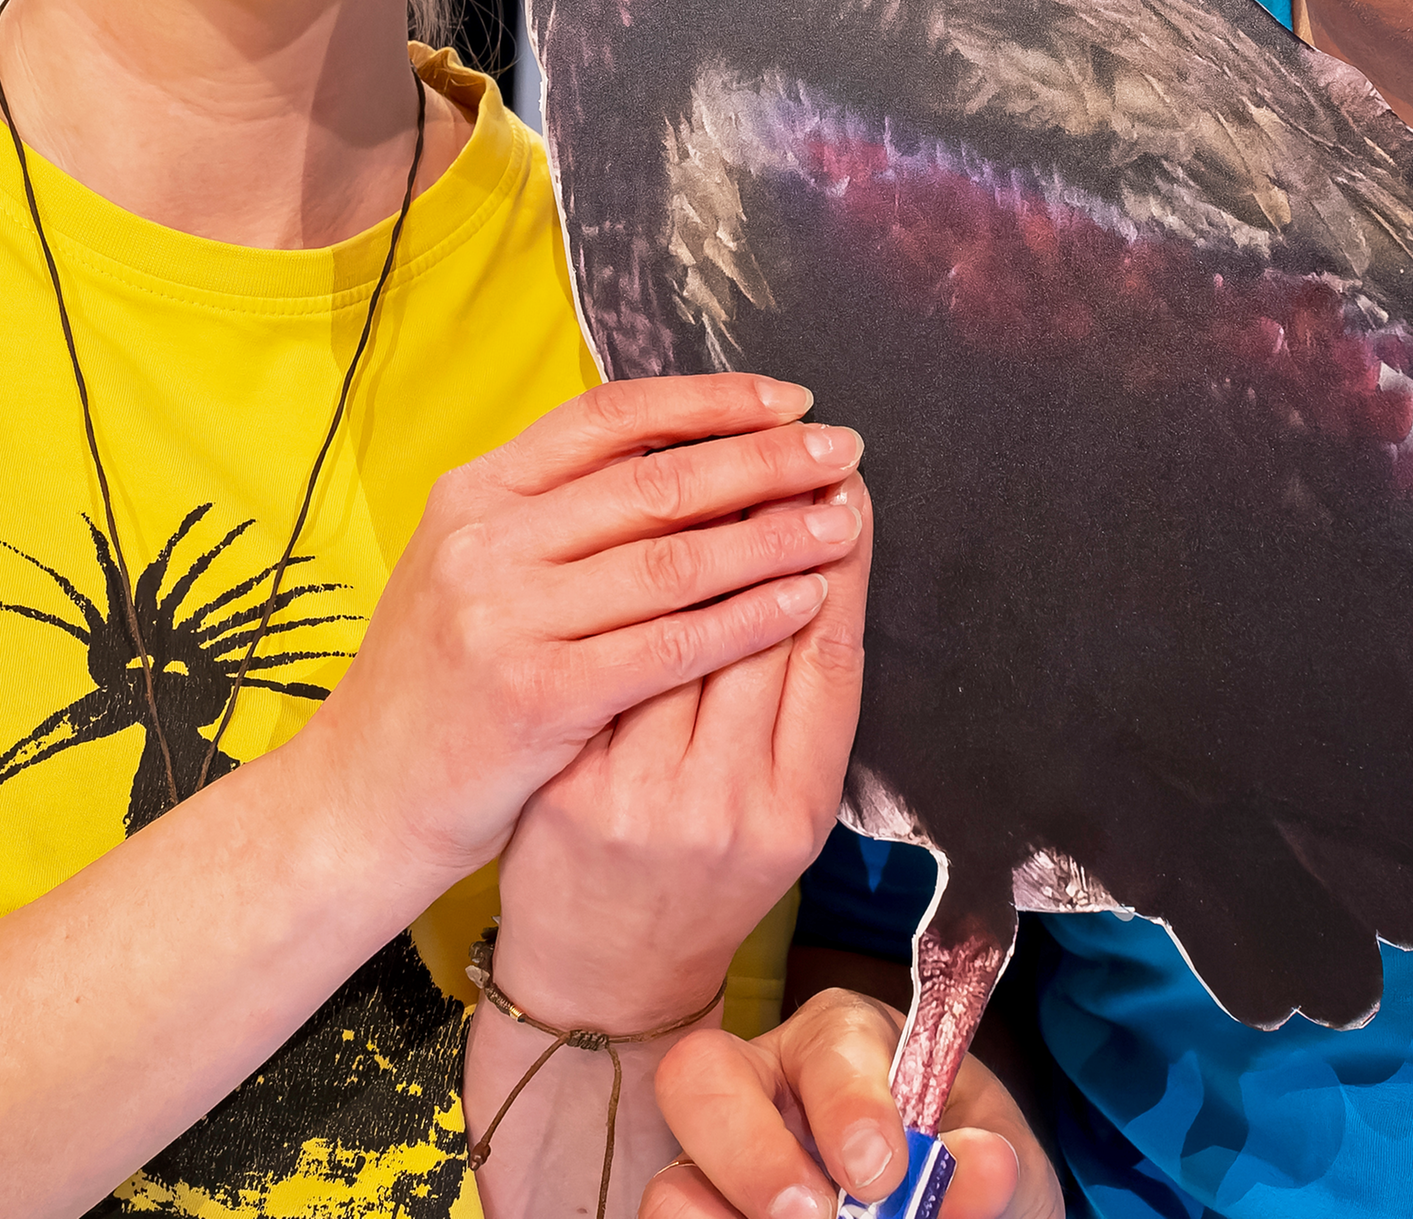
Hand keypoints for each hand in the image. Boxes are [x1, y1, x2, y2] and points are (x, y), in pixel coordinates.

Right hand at [291, 374, 864, 885]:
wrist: (362, 795)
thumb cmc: (437, 683)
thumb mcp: (467, 567)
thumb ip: (550, 510)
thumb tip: (677, 448)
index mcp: (474, 493)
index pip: (608, 417)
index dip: (707, 402)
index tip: (785, 399)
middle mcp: (485, 541)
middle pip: (655, 481)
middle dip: (763, 460)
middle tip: (841, 449)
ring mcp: (506, 618)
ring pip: (674, 561)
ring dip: (772, 537)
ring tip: (842, 521)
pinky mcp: (536, 696)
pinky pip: (670, 647)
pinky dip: (747, 620)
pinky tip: (804, 605)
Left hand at [496, 467, 869, 1028]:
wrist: (598, 976)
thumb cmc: (701, 881)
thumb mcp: (782, 816)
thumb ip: (799, 711)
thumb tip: (815, 571)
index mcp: (793, 810)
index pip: (827, 658)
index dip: (842, 564)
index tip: (849, 489)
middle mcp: (720, 805)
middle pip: (757, 631)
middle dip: (773, 522)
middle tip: (794, 437)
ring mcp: (634, 797)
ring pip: (674, 632)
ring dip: (699, 533)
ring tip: (722, 453)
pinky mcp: (563, 785)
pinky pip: (604, 662)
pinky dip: (622, 590)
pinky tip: (634, 520)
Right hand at [645, 990, 1057, 1218]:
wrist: (965, 1213)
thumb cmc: (971, 1173)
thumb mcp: (1005, 1168)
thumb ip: (995, 1168)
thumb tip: (983, 1166)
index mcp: (845, 1042)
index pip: (827, 1043)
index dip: (848, 1104)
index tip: (882, 1171)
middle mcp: (765, 1086)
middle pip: (700, 1078)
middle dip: (748, 1153)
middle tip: (810, 1214)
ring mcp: (723, 1162)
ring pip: (672, 1181)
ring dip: (712, 1218)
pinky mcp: (708, 1214)